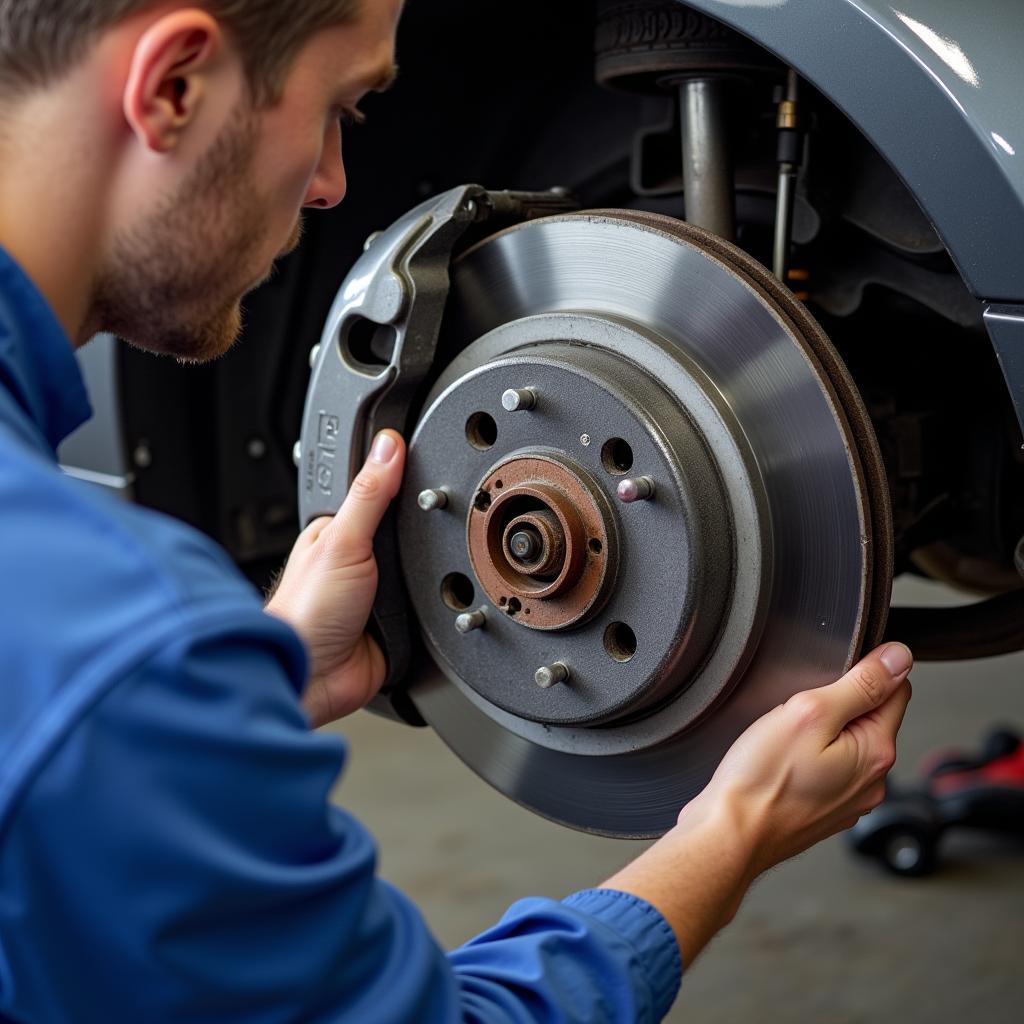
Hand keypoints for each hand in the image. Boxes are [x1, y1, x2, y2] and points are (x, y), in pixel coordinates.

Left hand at [266, 430, 405, 727]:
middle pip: (408, 534)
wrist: (313, 678)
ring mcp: (378, 595)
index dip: (404, 483)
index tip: (432, 466)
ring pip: (422, 572)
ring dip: (426, 577)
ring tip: (423, 578)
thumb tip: (388, 445)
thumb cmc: (304, 613)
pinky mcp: (397, 625)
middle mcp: (358, 562)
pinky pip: (428, 608)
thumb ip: (369, 493)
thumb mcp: (342, 540)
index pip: (381, 494)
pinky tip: (427, 606)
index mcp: (340, 532)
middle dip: (421, 538)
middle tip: (431, 534)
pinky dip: (432, 608)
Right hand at [602, 643, 912, 964]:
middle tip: (797, 712)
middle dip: (839, 704)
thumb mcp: (810, 713)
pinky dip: (808, 759)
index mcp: (876, 752)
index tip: (831, 675)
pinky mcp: (825, 810)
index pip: (896, 690)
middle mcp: (872, 781)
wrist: (730, 834)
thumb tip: (900, 658)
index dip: (865, 671)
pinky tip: (781, 763)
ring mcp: (849, 800)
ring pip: (846, 744)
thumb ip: (860, 684)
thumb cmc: (761, 780)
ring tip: (785, 740)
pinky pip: (827, 769)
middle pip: (870, 718)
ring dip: (822, 733)